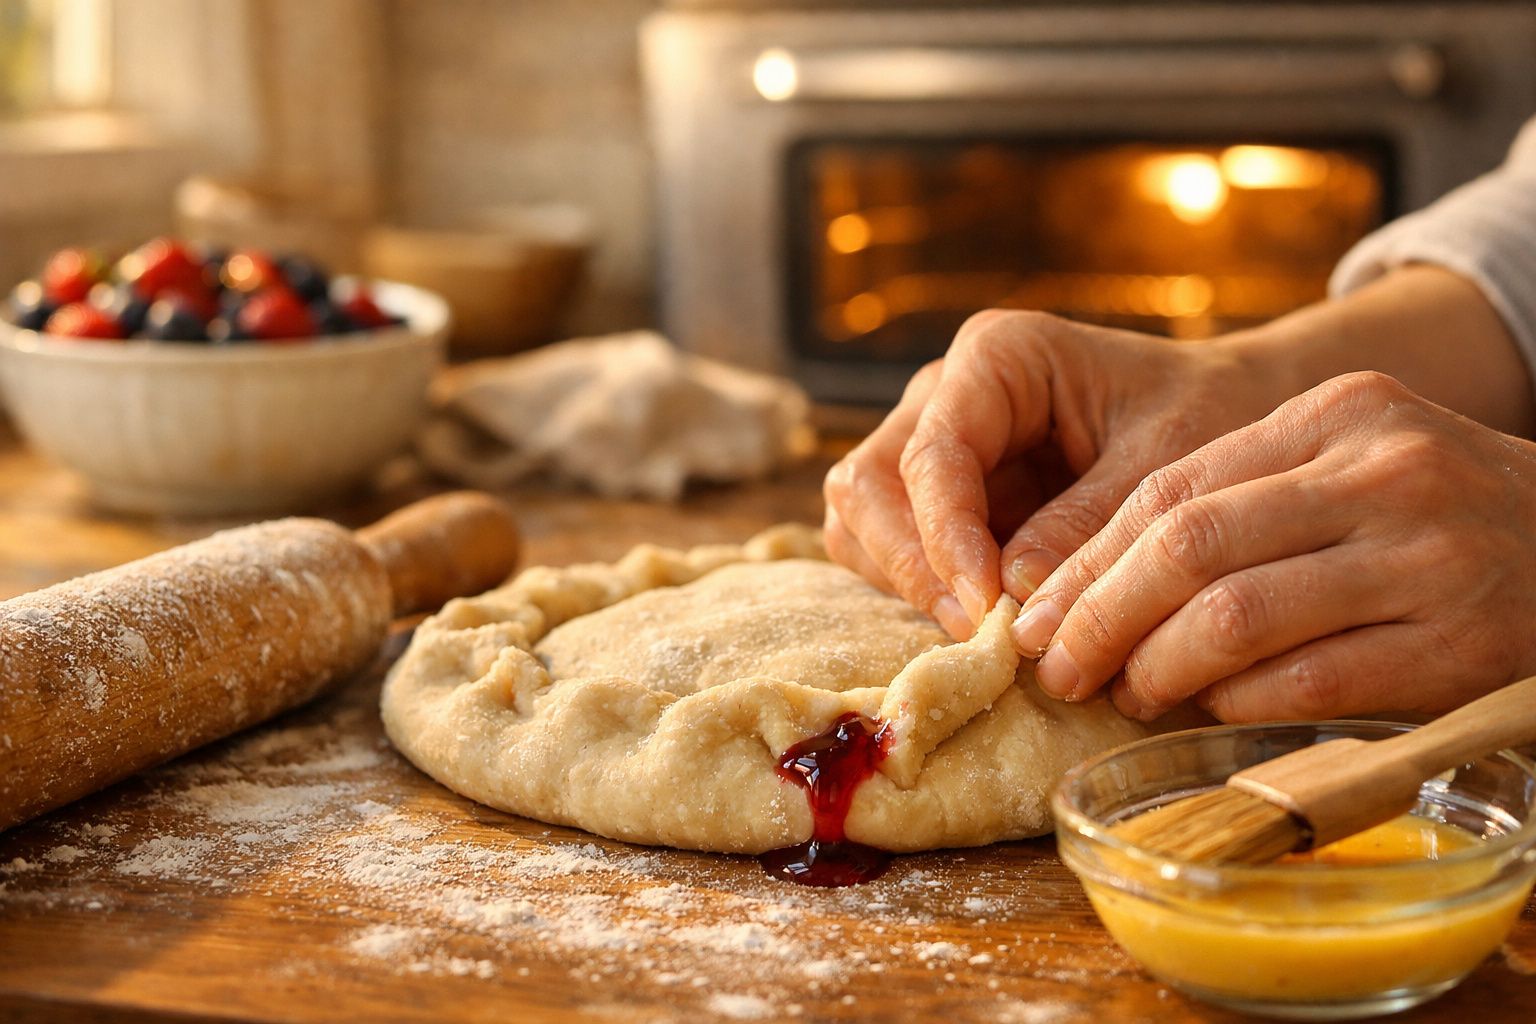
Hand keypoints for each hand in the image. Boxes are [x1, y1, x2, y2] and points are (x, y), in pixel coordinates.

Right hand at [822, 310, 1286, 637]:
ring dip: (909, 584)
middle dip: (913, 566)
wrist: (1230, 414)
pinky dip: (922, 592)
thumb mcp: (1167, 464)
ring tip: (985, 634)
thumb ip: (1088, 524)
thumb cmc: (1209, 416)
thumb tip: (1011, 597)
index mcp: (997, 356)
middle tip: (980, 633)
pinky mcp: (937, 499)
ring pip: (861, 523)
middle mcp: (944, 394)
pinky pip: (889, 552)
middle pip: (867, 486)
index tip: (986, 611)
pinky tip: (985, 623)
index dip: (946, 539)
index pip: (933, 455)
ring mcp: (930, 445)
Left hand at [1013, 371, 1535, 721]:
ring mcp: (1426, 558)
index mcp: (1337, 416)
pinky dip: (1238, 705)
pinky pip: (1308, 684)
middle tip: (1058, 667)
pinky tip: (1209, 713)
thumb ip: (1237, 502)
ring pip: (1235, 618)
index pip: (1170, 490)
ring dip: (1157, 668)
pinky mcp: (1458, 646)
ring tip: (1126, 693)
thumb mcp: (1347, 465)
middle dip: (1100, 617)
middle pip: (1188, 548)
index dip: (1088, 562)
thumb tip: (1090, 585)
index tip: (1038, 613)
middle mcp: (1382, 474)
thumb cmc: (1437, 514)